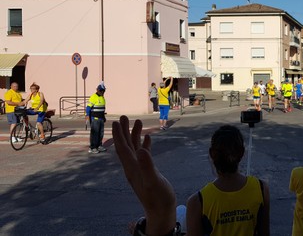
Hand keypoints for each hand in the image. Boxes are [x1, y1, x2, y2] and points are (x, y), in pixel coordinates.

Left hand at [112, 116, 175, 235]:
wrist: (162, 211)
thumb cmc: (158, 198)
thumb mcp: (154, 181)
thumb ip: (148, 165)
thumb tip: (142, 149)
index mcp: (132, 168)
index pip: (122, 148)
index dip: (118, 135)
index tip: (116, 122)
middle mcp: (133, 167)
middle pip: (126, 146)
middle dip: (124, 132)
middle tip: (124, 117)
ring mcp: (140, 169)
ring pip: (134, 149)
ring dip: (134, 136)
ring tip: (138, 122)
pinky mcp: (148, 171)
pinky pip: (143, 155)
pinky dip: (144, 144)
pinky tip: (147, 138)